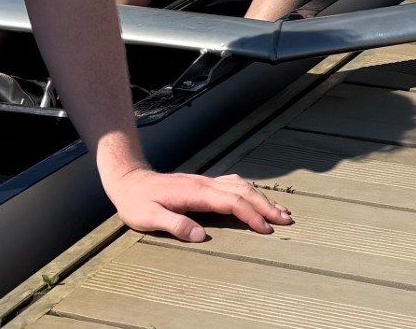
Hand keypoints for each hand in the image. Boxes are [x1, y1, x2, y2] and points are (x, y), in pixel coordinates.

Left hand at [106, 167, 291, 241]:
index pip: (232, 203)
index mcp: (196, 193)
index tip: (267, 229)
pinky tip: (256, 198)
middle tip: (287, 220)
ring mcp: (206, 182)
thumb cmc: (136, 202)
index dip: (251, 216)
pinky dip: (251, 192)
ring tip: (280, 210)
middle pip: (244, 192)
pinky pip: (234, 185)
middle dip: (267, 206)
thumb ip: (175, 225)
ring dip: (262, 198)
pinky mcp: (204, 184)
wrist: (128, 179)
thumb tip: (201, 236)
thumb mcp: (148, 217)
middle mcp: (205, 184)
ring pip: (242, 186)